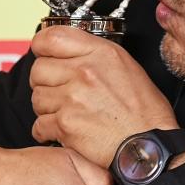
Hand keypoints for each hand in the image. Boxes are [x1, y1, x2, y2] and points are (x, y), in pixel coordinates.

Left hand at [29, 26, 178, 166]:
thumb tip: (66, 54)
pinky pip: (39, 124)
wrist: (148, 147)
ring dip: (47, 107)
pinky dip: (47, 130)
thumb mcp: (126, 67)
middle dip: (45, 82)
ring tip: (67, 112)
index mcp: (100, 54)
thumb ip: (94, 55)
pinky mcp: (65, 125)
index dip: (41, 46)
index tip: (43, 54)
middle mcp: (84, 72)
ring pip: (36, 97)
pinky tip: (64, 129)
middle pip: (38, 69)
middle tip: (59, 91)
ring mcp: (72, 98)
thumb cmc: (144, 113)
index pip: (51, 37)